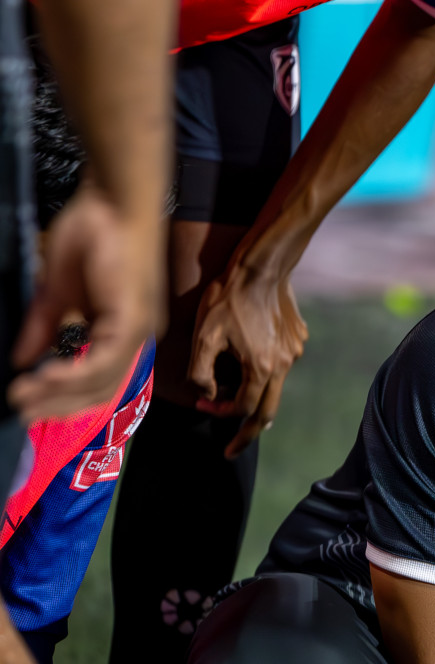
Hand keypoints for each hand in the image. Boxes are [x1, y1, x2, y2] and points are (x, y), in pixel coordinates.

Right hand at [8, 187, 161, 422]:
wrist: (114, 204)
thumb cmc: (91, 239)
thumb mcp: (58, 293)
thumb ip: (44, 328)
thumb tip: (22, 361)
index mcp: (123, 333)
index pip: (97, 380)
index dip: (64, 399)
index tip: (30, 407)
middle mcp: (136, 338)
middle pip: (100, 388)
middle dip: (58, 405)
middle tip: (22, 413)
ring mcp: (139, 332)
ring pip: (101, 379)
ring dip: (59, 393)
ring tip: (23, 398)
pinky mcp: (134, 320)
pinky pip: (104, 359)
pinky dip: (73, 372)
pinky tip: (44, 377)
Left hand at [188, 259, 307, 458]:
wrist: (262, 267)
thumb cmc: (228, 298)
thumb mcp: (203, 335)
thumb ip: (200, 372)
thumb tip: (206, 394)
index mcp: (261, 370)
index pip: (242, 408)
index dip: (218, 412)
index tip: (201, 406)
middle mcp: (283, 366)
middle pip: (267, 412)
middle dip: (248, 433)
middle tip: (232, 448)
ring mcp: (294, 353)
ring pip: (275, 388)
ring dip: (255, 398)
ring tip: (237, 401)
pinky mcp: (297, 339)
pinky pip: (281, 364)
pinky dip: (265, 371)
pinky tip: (251, 356)